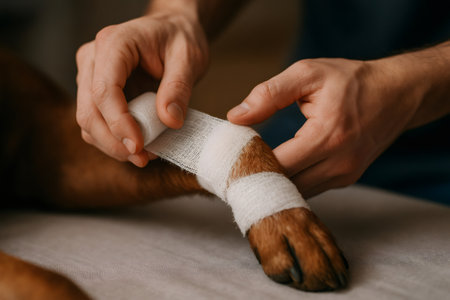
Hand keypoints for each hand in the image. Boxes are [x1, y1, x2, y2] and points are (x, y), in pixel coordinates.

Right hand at [76, 12, 208, 166]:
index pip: (104, 90)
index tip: (139, 146)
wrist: (173, 31)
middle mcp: (93, 58)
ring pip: (88, 121)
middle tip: (144, 158)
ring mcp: (90, 75)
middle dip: (114, 141)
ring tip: (145, 154)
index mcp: (115, 43)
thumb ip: (179, 87)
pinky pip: (97, 122)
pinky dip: (114, 139)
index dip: (119, 123)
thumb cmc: (180, 39)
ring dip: (113, 145)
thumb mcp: (189, 58)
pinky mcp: (95, 90)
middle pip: (89, 110)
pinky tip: (139, 146)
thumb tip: (169, 121)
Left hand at [228, 58, 421, 197]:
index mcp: (326, 136)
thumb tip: (236, 117)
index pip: (278, 165)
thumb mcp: (308, 74)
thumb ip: (270, 94)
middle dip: (258, 179)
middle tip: (234, 169)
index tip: (231, 159)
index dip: (251, 165)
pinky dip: (291, 183)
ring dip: (274, 184)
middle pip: (286, 186)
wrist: (397, 93)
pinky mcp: (347, 178)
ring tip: (252, 170)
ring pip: (297, 193)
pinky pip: (311, 189)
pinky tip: (276, 171)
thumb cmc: (351, 80)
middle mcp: (338, 162)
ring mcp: (345, 175)